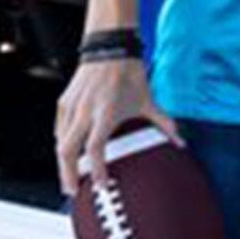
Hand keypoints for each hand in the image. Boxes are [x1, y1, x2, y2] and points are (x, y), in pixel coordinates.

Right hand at [54, 56, 179, 197]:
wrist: (109, 48)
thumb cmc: (126, 72)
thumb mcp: (147, 100)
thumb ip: (163, 124)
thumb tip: (180, 141)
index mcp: (105, 114)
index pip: (95, 149)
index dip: (97, 169)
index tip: (101, 183)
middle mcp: (85, 113)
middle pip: (67, 152)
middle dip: (68, 174)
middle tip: (72, 190)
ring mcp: (71, 108)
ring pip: (60, 143)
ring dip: (64, 162)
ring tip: (68, 175)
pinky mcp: (64, 103)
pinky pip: (59, 130)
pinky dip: (63, 143)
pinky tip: (68, 151)